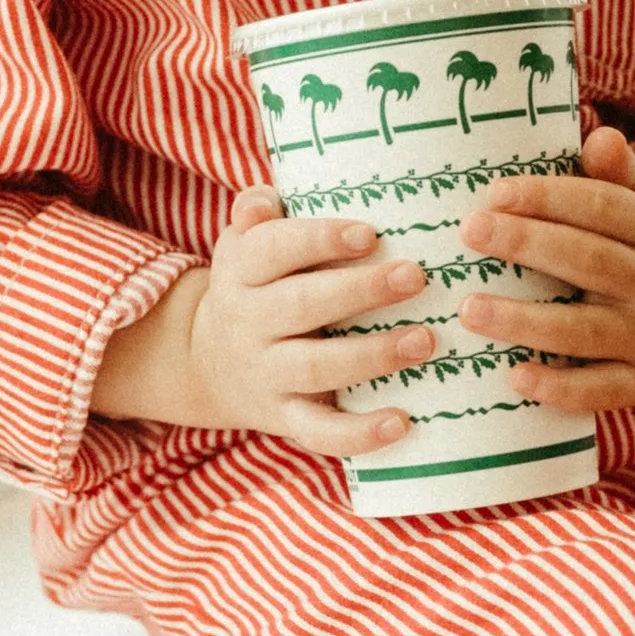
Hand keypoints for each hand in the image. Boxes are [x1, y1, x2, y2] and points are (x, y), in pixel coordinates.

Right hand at [92, 186, 434, 457]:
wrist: (208, 364)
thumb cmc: (255, 285)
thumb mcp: (243, 242)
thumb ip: (257, 210)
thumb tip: (264, 202)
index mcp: (242, 271)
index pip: (274, 250)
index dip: (320, 240)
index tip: (370, 233)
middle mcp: (249, 324)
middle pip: (301, 307)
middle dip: (359, 292)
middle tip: (416, 276)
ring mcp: (267, 375)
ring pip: (316, 369)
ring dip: (373, 356)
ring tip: (425, 340)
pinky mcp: (285, 418)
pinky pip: (320, 432)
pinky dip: (360, 433)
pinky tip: (403, 421)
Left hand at [458, 127, 634, 412]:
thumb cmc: (626, 237)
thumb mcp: (633, 196)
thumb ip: (614, 169)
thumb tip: (602, 137)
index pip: (601, 207)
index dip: (548, 198)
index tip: (493, 192)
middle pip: (590, 262)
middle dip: (527, 245)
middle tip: (469, 232)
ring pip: (586, 330)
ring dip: (526, 321)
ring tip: (468, 308)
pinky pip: (601, 391)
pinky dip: (560, 388)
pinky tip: (514, 377)